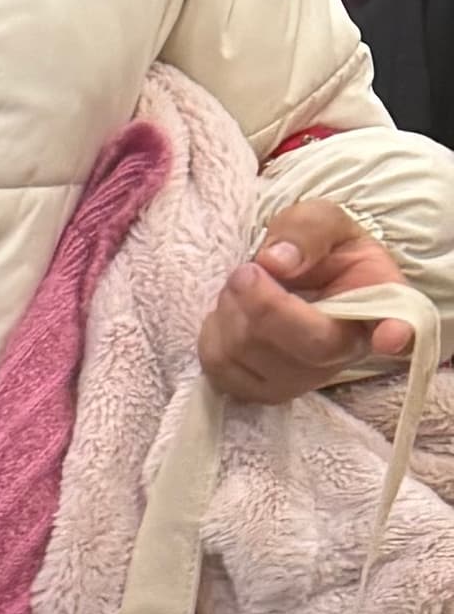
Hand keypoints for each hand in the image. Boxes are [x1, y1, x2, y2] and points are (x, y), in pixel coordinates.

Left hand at [200, 204, 419, 399]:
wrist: (297, 281)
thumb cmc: (321, 252)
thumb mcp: (323, 222)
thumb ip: (306, 231)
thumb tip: (275, 262)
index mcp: (378, 306)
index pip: (397, 329)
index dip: (395, 334)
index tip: (390, 336)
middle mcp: (346, 354)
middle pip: (305, 346)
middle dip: (261, 302)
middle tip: (248, 269)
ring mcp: (302, 380)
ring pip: (252, 357)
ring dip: (232, 310)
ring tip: (244, 287)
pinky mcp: (260, 392)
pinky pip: (219, 367)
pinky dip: (215, 331)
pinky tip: (234, 314)